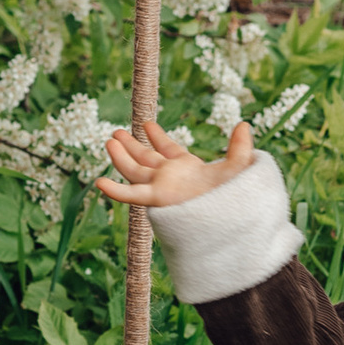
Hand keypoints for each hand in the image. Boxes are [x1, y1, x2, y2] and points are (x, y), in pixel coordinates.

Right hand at [94, 116, 256, 209]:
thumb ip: (240, 148)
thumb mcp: (239, 168)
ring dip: (121, 157)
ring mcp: (161, 187)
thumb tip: (244, 124)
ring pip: (134, 170)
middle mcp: (171, 177)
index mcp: (188, 168)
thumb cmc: (235, 198)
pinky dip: (115, 190)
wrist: (230, 220)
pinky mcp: (157, 199)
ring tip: (109, 141)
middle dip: (132, 145)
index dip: (158, 136)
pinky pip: (132, 194)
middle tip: (116, 132)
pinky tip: (99, 182)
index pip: (169, 149)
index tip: (147, 124)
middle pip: (145, 158)